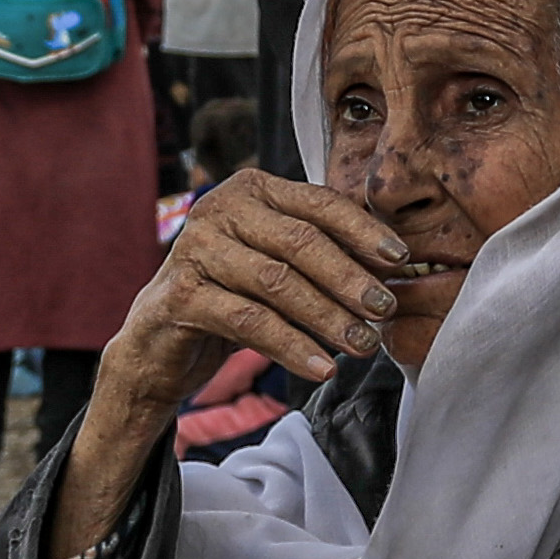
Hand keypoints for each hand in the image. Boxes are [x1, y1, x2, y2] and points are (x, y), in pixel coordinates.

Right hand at [104, 167, 413, 417]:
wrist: (159, 343)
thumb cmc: (230, 298)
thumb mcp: (277, 266)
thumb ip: (322, 254)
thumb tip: (393, 265)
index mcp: (251, 189)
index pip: (317, 202)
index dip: (362, 230)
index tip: (400, 260)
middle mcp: (218, 208)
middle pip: (300, 241)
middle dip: (349, 278)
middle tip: (385, 310)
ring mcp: (195, 249)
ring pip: (277, 282)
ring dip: (327, 317)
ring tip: (363, 345)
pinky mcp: (180, 294)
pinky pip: (249, 322)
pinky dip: (292, 347)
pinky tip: (322, 369)